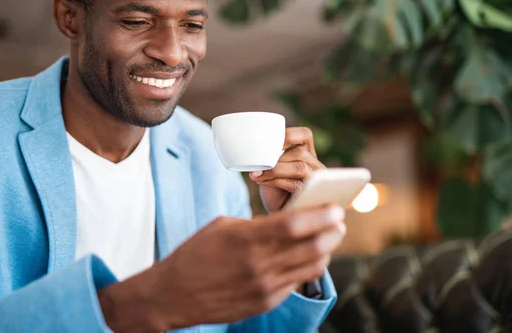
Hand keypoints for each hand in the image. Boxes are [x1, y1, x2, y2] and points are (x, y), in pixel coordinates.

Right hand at [98, 204, 345, 331]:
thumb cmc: (195, 253)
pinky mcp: (265, 303)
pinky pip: (297, 283)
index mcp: (247, 238)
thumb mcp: (223, 226)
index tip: (336, 208)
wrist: (173, 294)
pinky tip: (307, 258)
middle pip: (313, 247)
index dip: (322, 215)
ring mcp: (264, 286)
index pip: (296, 224)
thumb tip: (288, 221)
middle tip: (339, 222)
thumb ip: (257, 223)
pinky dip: (307, 268)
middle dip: (333, 232)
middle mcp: (260, 264)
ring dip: (326, 251)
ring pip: (312, 267)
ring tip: (328, 239)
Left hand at [250, 127, 325, 212]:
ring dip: (275, 170)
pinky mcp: (311, 195)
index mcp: (307, 154)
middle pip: (301, 153)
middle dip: (277, 158)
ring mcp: (316, 181)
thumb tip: (256, 150)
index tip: (271, 141)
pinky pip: (295, 184)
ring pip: (300, 168)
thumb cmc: (274, 191)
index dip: (290, 134)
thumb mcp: (272, 170)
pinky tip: (262, 182)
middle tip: (257, 166)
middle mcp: (316, 166)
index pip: (305, 135)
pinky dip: (276, 181)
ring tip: (258, 175)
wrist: (278, 216)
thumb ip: (270, 158)